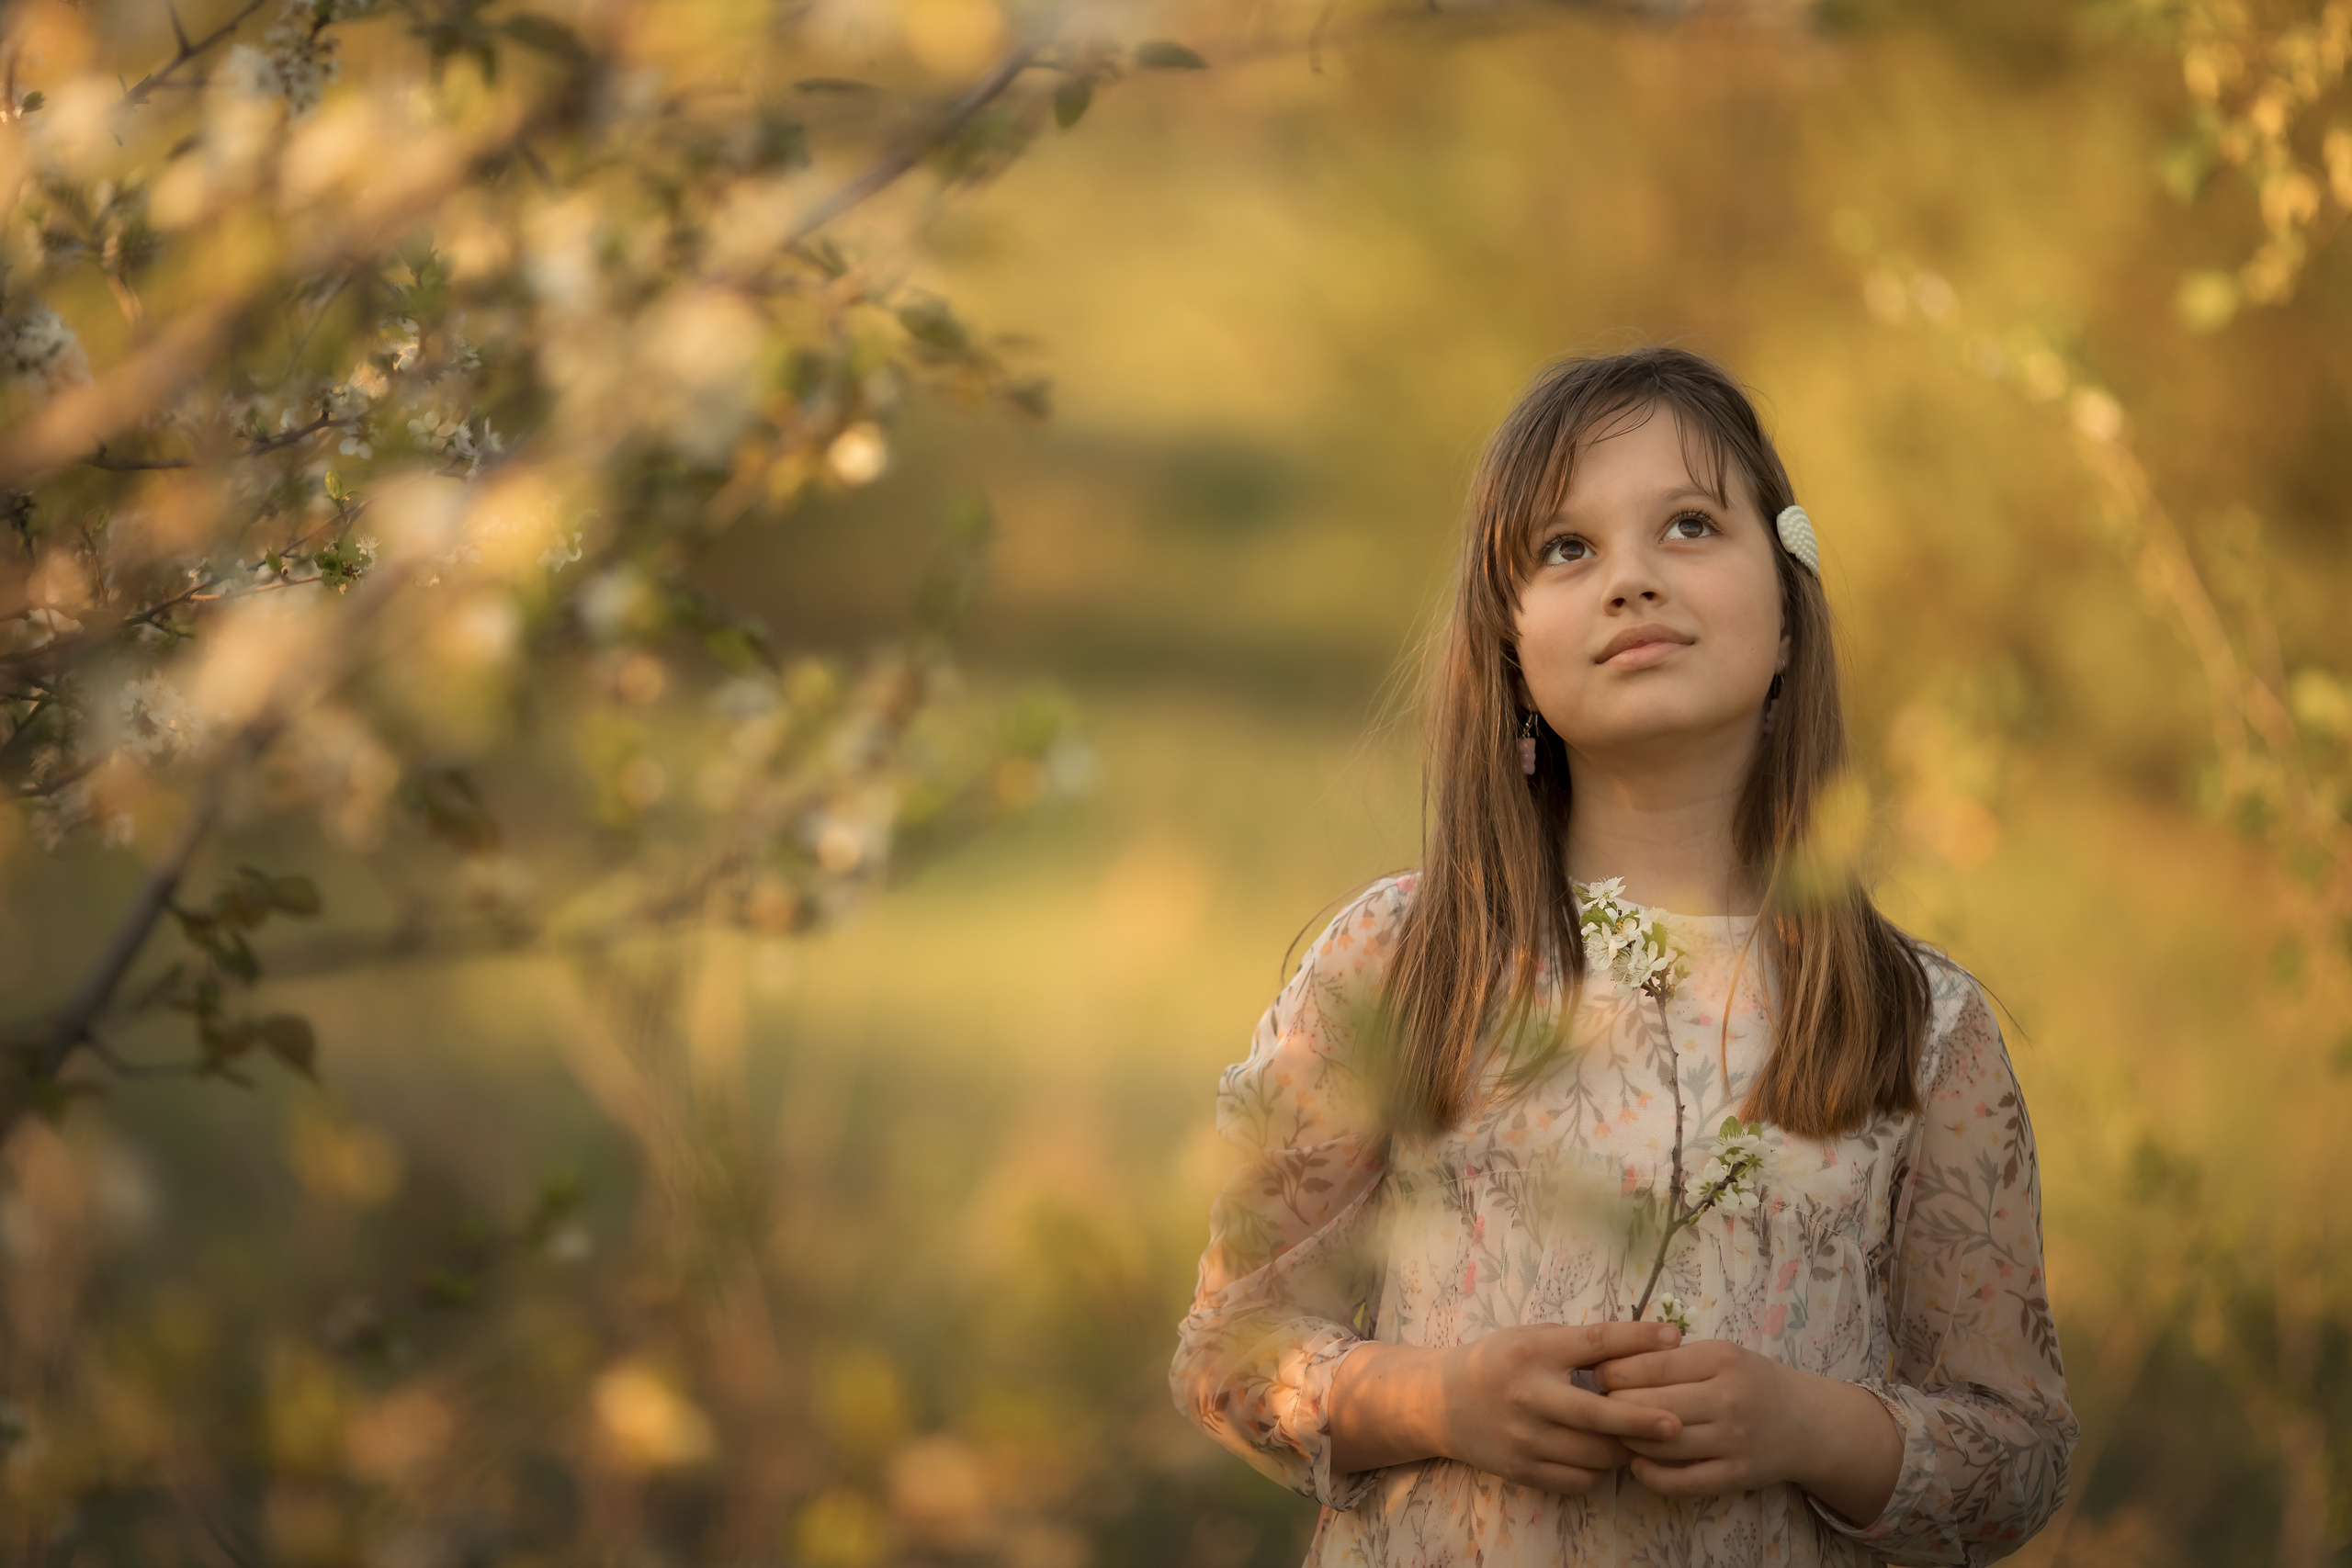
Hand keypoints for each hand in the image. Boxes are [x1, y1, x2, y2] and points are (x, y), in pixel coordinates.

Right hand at [1432, 1321, 1687, 1493]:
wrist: (1441, 1403)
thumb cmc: (1497, 1362)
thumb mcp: (1533, 1338)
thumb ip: (1581, 1343)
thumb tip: (1648, 1343)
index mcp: (1534, 1353)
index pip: (1594, 1343)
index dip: (1637, 1339)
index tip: (1675, 1338)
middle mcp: (1528, 1395)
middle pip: (1598, 1414)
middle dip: (1642, 1421)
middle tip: (1676, 1424)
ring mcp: (1524, 1438)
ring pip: (1593, 1455)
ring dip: (1621, 1449)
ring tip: (1633, 1439)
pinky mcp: (1522, 1470)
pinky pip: (1577, 1481)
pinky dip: (1597, 1472)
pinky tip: (1599, 1457)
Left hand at [1591, 1339, 1900, 1520]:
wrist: (1807, 1423)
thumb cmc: (1751, 1381)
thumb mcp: (1720, 1353)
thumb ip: (1673, 1356)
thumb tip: (1610, 1360)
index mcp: (1720, 1359)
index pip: (1649, 1366)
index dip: (1613, 1373)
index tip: (1598, 1375)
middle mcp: (1728, 1399)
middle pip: (1649, 1405)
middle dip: (1614, 1406)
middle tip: (1601, 1405)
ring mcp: (1733, 1440)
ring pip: (1660, 1444)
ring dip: (1628, 1440)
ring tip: (1617, 1431)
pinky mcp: (1736, 1476)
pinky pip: (1681, 1482)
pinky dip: (1651, 1475)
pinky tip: (1639, 1463)